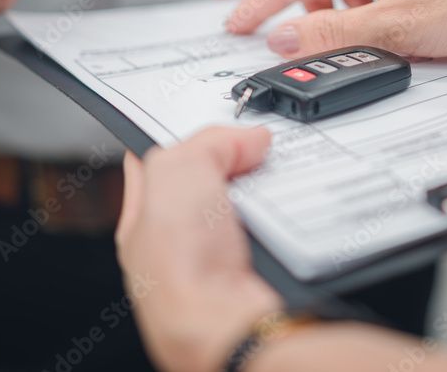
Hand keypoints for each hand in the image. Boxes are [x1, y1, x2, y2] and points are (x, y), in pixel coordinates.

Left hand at [116, 127, 282, 371]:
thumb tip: (251, 141)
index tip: (211, 119)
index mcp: (147, 219)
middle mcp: (185, 245)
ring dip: (273, 190)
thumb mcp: (178, 170)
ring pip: (258, 204)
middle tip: (253, 148)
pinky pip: (291, 228)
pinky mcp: (269, 270)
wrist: (231, 327)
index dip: (183, 135)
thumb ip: (209, 142)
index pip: (159, 163)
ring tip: (278, 182)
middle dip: (237, 162)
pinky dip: (299, 215)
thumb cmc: (182, 268)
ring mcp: (228, 261)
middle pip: (216, 181)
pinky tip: (297, 212)